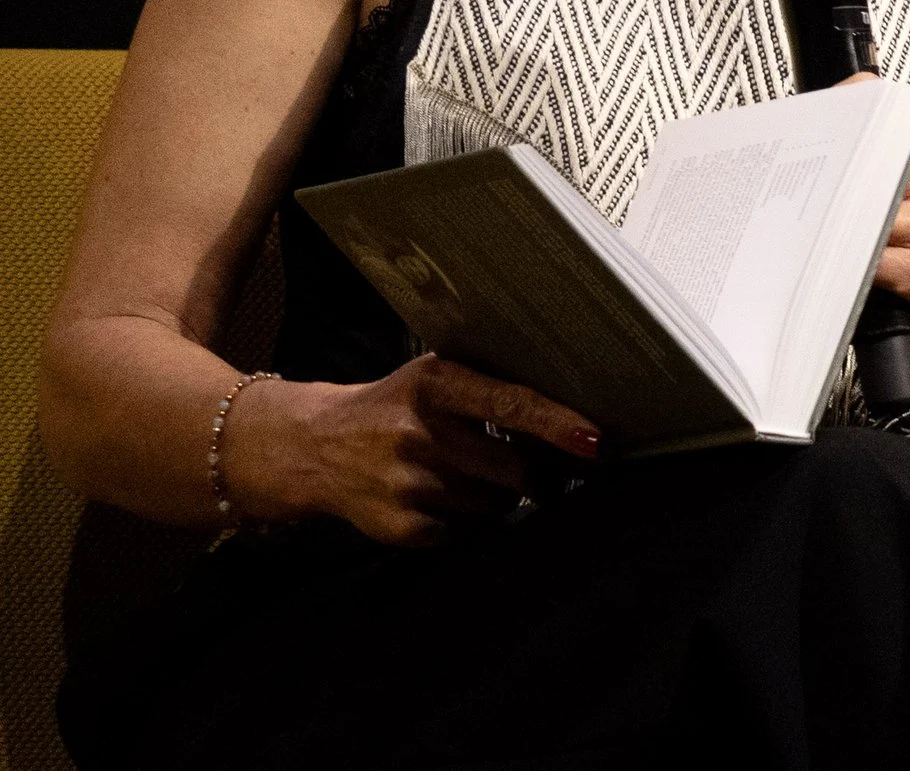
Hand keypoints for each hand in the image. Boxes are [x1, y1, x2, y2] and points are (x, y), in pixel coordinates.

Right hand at [225, 354, 600, 545]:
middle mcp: (418, 432)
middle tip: (538, 472)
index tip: (595, 441)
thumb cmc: (393, 406)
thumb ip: (490, 390)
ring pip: (496, 504)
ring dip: (500, 497)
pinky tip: (441, 498)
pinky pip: (467, 532)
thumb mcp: (434, 378)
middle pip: (515, 469)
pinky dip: (467, 520)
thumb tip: (571, 418)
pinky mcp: (400, 526)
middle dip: (536, 475)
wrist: (313, 447)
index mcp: (433, 384)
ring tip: (468, 477)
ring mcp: (407, 483)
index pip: (510, 405)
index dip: (558, 425)